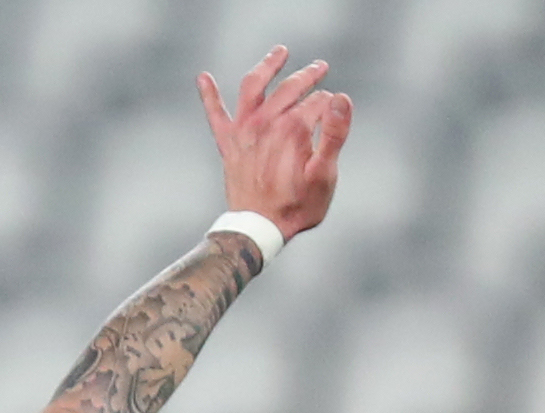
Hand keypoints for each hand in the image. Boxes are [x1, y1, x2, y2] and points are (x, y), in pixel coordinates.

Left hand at [197, 46, 349, 243]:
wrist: (260, 228)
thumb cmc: (298, 205)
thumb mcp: (325, 174)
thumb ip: (334, 134)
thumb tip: (341, 98)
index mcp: (293, 128)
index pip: (316, 102)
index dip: (329, 103)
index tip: (334, 110)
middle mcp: (266, 122)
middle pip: (290, 88)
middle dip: (308, 76)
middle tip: (321, 68)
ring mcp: (244, 129)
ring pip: (254, 86)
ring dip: (267, 66)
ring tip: (281, 52)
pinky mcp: (228, 142)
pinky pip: (215, 113)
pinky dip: (209, 94)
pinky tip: (203, 78)